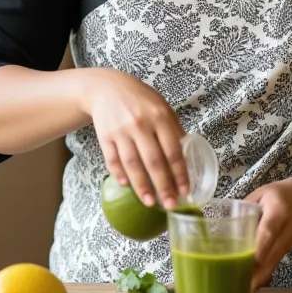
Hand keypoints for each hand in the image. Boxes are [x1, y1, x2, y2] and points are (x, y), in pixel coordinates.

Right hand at [77, 67, 189, 208]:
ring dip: (142, 186)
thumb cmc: (140, 99)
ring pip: (132, 164)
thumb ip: (174, 128)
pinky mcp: (105, 136)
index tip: (185, 191)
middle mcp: (140, 124)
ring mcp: (121, 131)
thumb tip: (187, 154)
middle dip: (164, 186)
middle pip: (154, 161)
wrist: (107, 87)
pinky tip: (127, 185)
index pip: (173, 150)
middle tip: (170, 205)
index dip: (180, 173)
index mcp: (160, 116)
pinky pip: (112, 160)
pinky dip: (119, 174)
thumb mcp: (162, 106)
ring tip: (150, 203)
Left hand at [243, 178, 291, 292]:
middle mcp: (286, 231)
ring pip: (272, 266)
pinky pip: (272, 267)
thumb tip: (219, 223)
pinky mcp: (285, 253)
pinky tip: (247, 290)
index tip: (247, 263)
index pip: (268, 232)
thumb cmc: (274, 196)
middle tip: (236, 288)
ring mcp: (287, 245)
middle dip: (254, 275)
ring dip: (256, 281)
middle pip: (271, 256)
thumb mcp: (258, 195)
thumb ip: (242, 209)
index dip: (258, 248)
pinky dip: (260, 279)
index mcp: (278, 212)